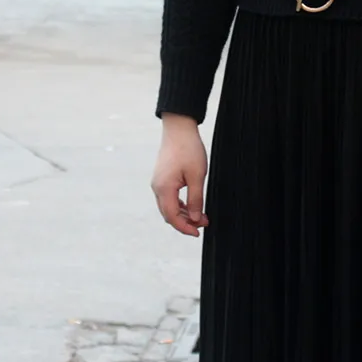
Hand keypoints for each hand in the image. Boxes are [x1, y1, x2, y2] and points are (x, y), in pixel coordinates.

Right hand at [151, 114, 209, 236]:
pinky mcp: (161, 178)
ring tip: (202, 216)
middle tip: (204, 224)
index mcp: (164, 188)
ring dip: (183, 214)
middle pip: (168, 214)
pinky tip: (192, 206)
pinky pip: (168, 198)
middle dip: (186, 222)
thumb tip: (196, 219)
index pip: (172, 217)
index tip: (198, 233)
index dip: (185, 228)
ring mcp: (157, 183)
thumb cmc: (189, 149)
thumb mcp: (197, 176)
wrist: (179, 129)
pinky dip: (179, 205)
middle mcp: (157, 187)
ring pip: (168, 207)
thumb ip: (196, 199)